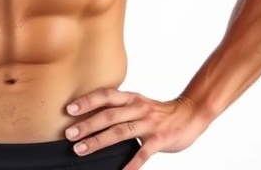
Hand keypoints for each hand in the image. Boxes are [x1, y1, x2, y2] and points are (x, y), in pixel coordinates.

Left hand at [64, 89, 207, 168]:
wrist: (191, 114)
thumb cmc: (159, 111)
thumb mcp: (138, 103)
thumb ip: (119, 108)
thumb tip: (91, 117)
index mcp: (131, 98)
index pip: (106, 96)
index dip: (87, 101)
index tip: (69, 109)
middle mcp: (138, 108)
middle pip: (109, 115)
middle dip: (87, 125)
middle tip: (69, 134)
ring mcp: (149, 124)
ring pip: (120, 132)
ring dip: (99, 141)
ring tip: (81, 150)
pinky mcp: (160, 139)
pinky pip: (143, 153)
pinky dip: (131, 163)